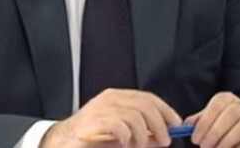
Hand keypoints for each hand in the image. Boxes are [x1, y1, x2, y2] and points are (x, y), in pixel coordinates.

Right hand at [41, 88, 181, 147]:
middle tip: (164, 140)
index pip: (148, 98)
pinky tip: (124, 144)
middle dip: (160, 124)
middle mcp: (110, 98)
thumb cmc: (93, 138)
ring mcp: (101, 108)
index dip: (165, 110)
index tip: (176, 124)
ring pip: (135, 117)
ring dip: (143, 136)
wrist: (64, 142)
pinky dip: (127, 138)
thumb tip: (163, 137)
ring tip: (138, 146)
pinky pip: (120, 126)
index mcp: (117, 97)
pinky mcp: (94, 121)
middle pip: (145, 105)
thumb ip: (142, 134)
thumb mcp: (123, 136)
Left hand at [184, 92, 239, 147]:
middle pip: (230, 114)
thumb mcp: (208, 119)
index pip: (216, 106)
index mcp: (226, 99)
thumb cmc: (219, 124)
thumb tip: (185, 126)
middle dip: (215, 132)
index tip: (195, 139)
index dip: (204, 123)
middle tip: (203, 146)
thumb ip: (198, 121)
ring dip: (226, 141)